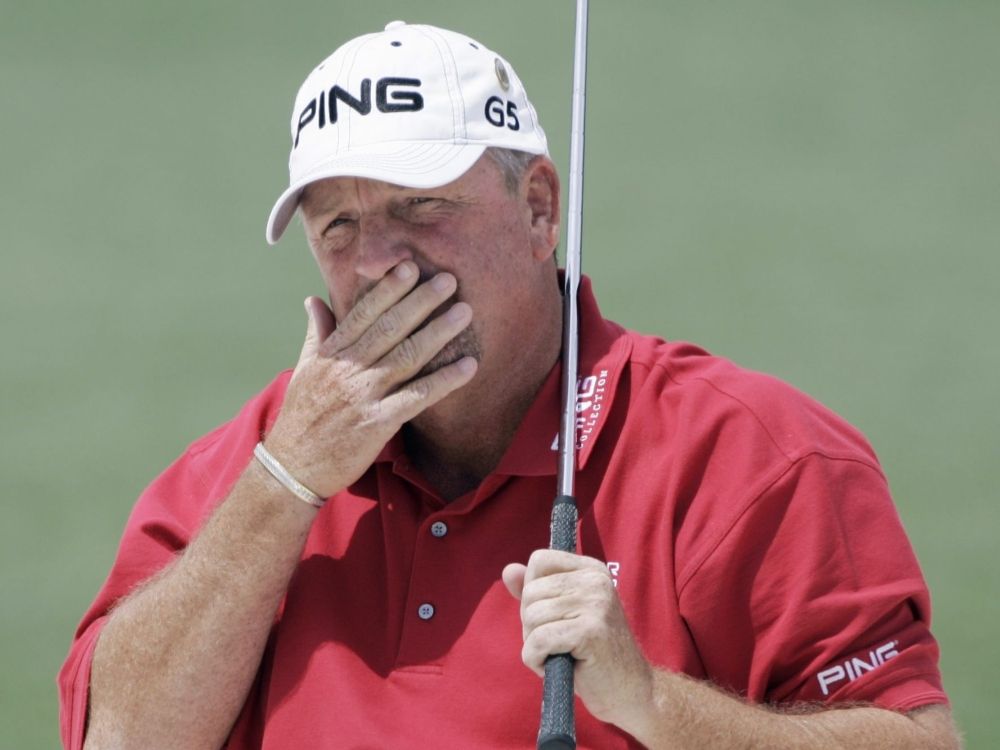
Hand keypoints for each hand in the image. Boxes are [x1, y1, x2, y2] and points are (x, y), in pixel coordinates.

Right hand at [264, 261, 477, 496]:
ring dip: (438, 332)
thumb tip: (313, 300)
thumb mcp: (304, 369)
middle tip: (449, 279)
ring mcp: (362, 396)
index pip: (363, 313)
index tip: (410, 266)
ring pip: (406, 356)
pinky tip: (469, 366)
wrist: (292, 466)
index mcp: (331, 353)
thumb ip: (317, 333)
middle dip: (421, 301)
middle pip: (390, 328)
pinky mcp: (377, 424)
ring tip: (464, 312)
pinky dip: (445, 381)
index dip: (388, 289)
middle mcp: (347, 369)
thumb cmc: (301, 417)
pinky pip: (418, 397)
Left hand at [502, 550, 654, 729]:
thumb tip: (508, 571)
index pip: (539, 560)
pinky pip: (538, 641)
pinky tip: (553, 667)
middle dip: (531, 624)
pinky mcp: (590, 631)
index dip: (532, 591)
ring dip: (534, 645)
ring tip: (559, 655)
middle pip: (530, 592)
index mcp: (592, 570)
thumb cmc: (592, 654)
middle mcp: (596, 580)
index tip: (552, 616)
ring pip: (531, 617)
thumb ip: (537, 590)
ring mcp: (595, 604)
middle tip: (557, 643)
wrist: (629, 691)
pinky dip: (535, 660)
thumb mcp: (564, 614)